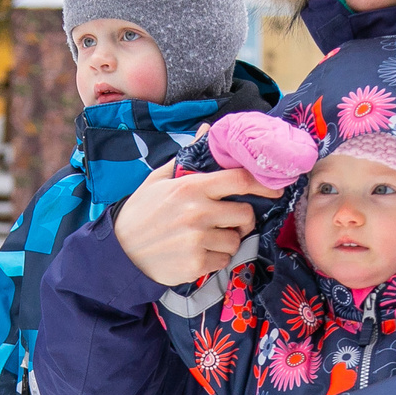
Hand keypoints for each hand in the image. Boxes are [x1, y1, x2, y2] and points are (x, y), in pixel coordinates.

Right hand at [113, 162, 289, 285]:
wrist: (120, 253)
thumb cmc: (142, 213)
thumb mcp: (158, 180)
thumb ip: (187, 158)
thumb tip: (207, 130)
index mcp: (191, 188)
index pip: (239, 179)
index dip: (262, 183)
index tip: (275, 188)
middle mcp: (197, 212)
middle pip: (245, 214)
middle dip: (241, 220)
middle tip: (228, 222)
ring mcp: (198, 240)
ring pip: (236, 241)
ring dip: (227, 242)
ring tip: (207, 239)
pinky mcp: (196, 264)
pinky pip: (224, 261)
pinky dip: (215, 259)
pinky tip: (197, 254)